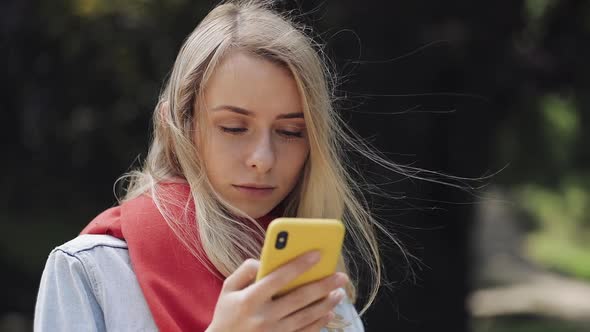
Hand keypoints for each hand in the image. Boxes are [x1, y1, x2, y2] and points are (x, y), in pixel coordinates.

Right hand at [206, 251, 348, 331]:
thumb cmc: (227, 313)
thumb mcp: (228, 289)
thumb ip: (245, 271)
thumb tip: (265, 260)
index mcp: (250, 299)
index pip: (279, 278)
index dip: (299, 265)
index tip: (317, 253)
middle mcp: (263, 317)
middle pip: (299, 298)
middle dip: (323, 285)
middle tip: (340, 276)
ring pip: (306, 316)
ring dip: (326, 304)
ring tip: (339, 293)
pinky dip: (319, 323)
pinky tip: (329, 313)